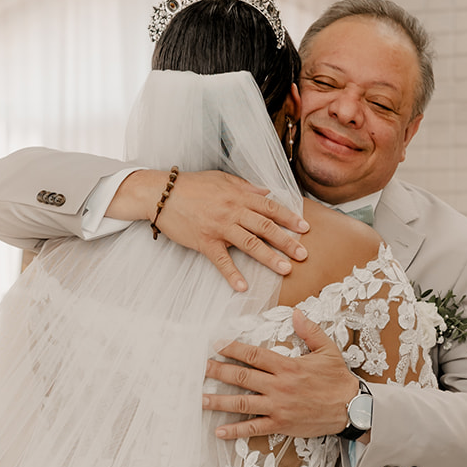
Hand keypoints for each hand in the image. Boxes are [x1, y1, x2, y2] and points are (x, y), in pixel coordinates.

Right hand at [110, 170, 308, 291]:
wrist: (162, 193)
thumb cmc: (192, 185)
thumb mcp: (222, 179)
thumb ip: (246, 187)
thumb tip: (266, 193)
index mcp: (239, 195)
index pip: (270, 207)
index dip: (289, 218)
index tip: (305, 228)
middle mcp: (232, 211)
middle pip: (266, 227)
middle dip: (287, 241)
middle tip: (303, 254)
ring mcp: (219, 227)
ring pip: (250, 244)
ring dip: (269, 258)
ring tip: (285, 269)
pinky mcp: (204, 241)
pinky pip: (221, 260)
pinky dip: (232, 274)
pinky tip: (243, 287)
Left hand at [203, 310, 358, 438]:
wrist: (352, 409)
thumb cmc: (339, 380)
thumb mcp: (327, 351)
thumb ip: (310, 331)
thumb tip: (297, 312)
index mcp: (287, 366)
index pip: (253, 355)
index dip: (232, 349)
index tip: (216, 344)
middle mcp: (279, 386)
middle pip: (241, 377)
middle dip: (217, 371)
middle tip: (198, 368)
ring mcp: (278, 407)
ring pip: (242, 403)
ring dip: (219, 401)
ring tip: (200, 398)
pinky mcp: (281, 425)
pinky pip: (254, 428)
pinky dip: (236, 430)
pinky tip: (219, 430)